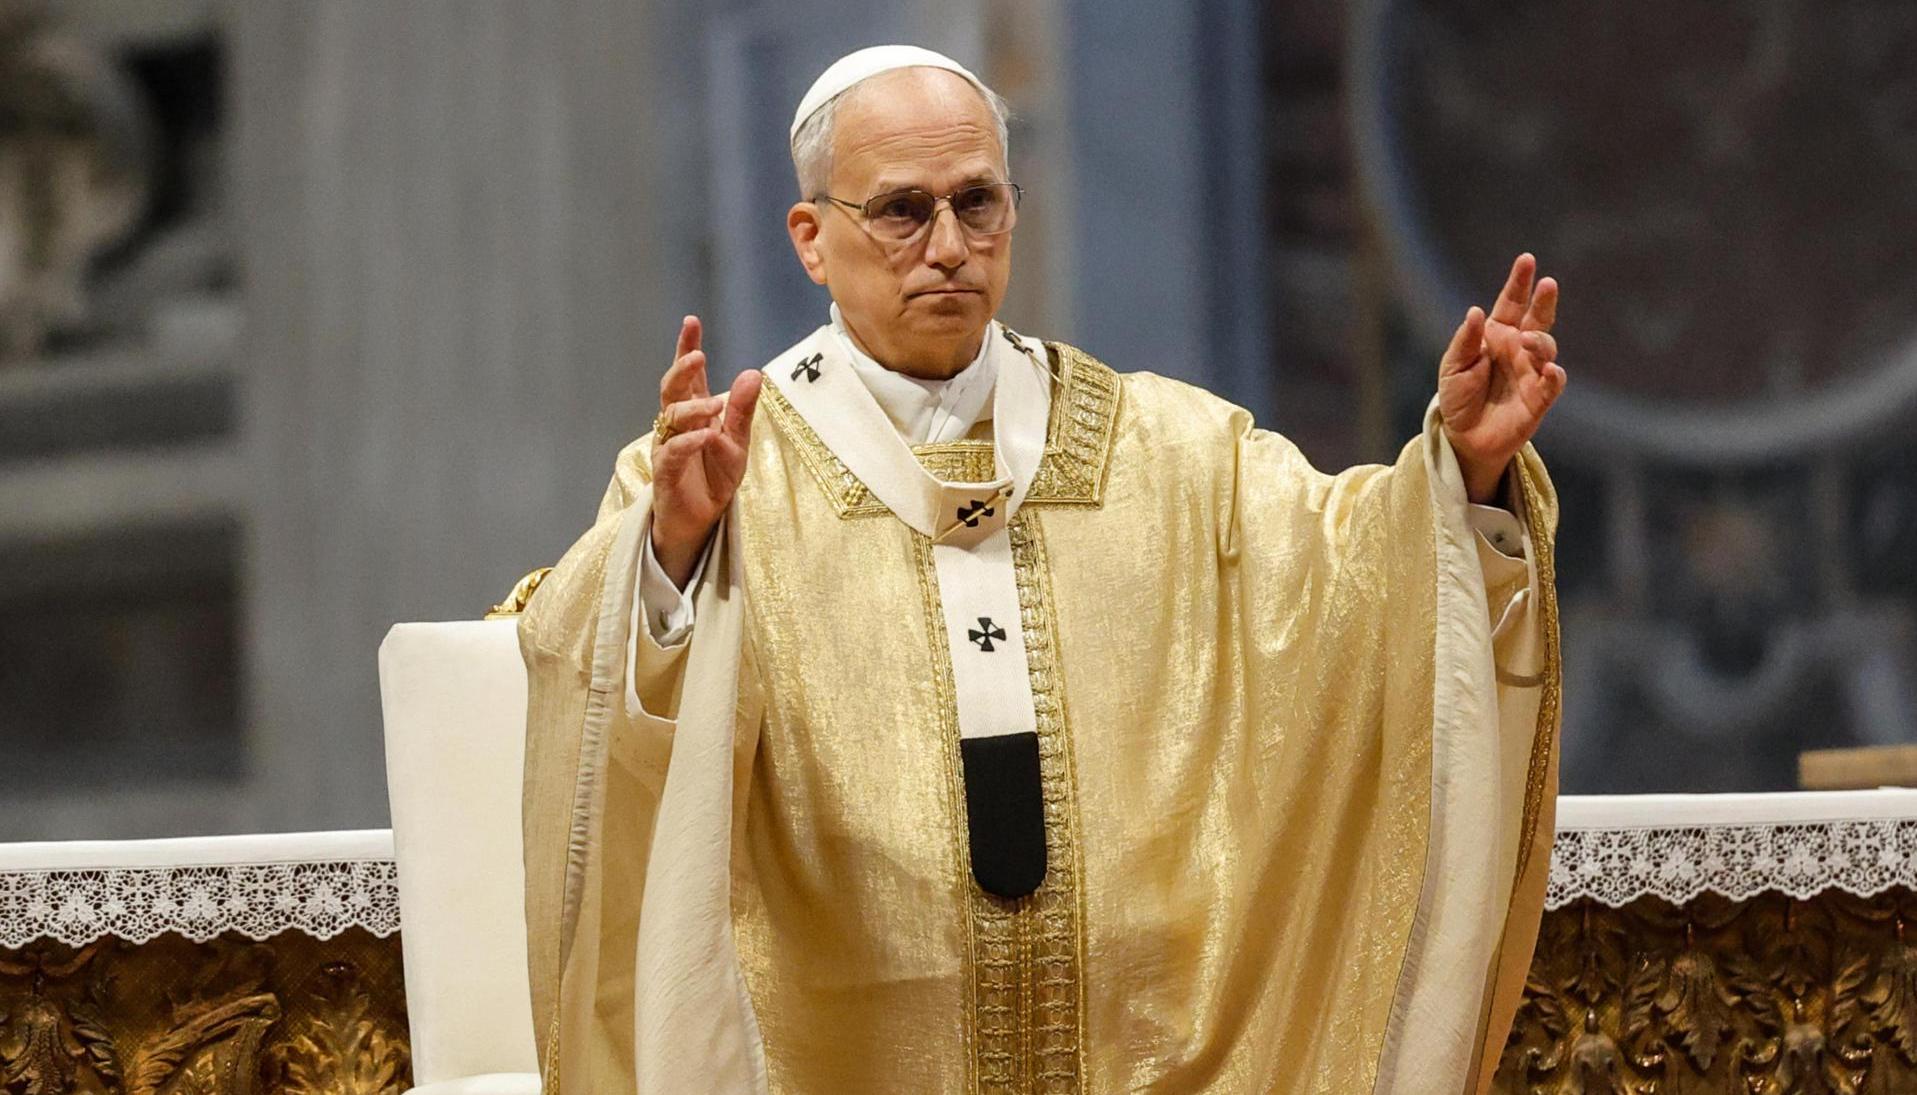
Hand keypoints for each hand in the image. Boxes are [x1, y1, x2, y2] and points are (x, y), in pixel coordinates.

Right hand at [651, 315, 761, 586]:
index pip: (689, 374)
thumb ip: (742, 409)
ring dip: (693, 408)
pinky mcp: (665, 472)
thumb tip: (753, 373)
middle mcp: (676, 424)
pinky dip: (689, 442)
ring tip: (715, 406)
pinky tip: (706, 435)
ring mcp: (668, 446)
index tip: (691, 322)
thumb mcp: (737, 441)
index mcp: (694, 411)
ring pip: (671, 417)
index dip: (687, 348)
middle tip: (698, 355)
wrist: (700, 520)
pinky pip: (673, 452)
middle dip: (682, 368)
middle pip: (671, 388)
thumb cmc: (714, 477)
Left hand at [1437, 253, 1568, 503]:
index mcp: (1497, 335)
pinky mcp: (1540, 397)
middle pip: (1538, 318)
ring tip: (1528, 341)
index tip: (1527, 260)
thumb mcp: (1453, 366)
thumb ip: (1465, 340)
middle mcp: (1519, 348)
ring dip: (1541, 341)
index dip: (1519, 282)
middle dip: (1544, 300)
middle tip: (1547, 283)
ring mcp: (1532, 371)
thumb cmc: (1458, 397)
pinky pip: (1553, 382)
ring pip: (1547, 347)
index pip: (1511, 303)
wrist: (1464, 437)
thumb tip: (1476, 311)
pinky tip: (1549, 369)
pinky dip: (1554, 374)